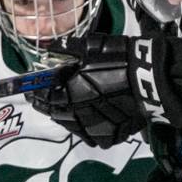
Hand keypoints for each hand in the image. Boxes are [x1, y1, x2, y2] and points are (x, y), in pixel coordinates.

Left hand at [29, 36, 145, 146]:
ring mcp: (96, 129)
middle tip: (49, 101)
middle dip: (51, 107)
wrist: (150, 78)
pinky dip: (90, 129)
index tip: (32, 93)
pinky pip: (95, 136)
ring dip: (68, 120)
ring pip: (74, 128)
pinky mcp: (112, 135)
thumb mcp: (90, 46)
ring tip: (69, 111)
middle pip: (58, 115)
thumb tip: (53, 48)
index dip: (37, 95)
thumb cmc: (118, 59)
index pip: (45, 99)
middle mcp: (78, 116)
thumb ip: (68, 49)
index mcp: (68, 95)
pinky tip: (91, 120)